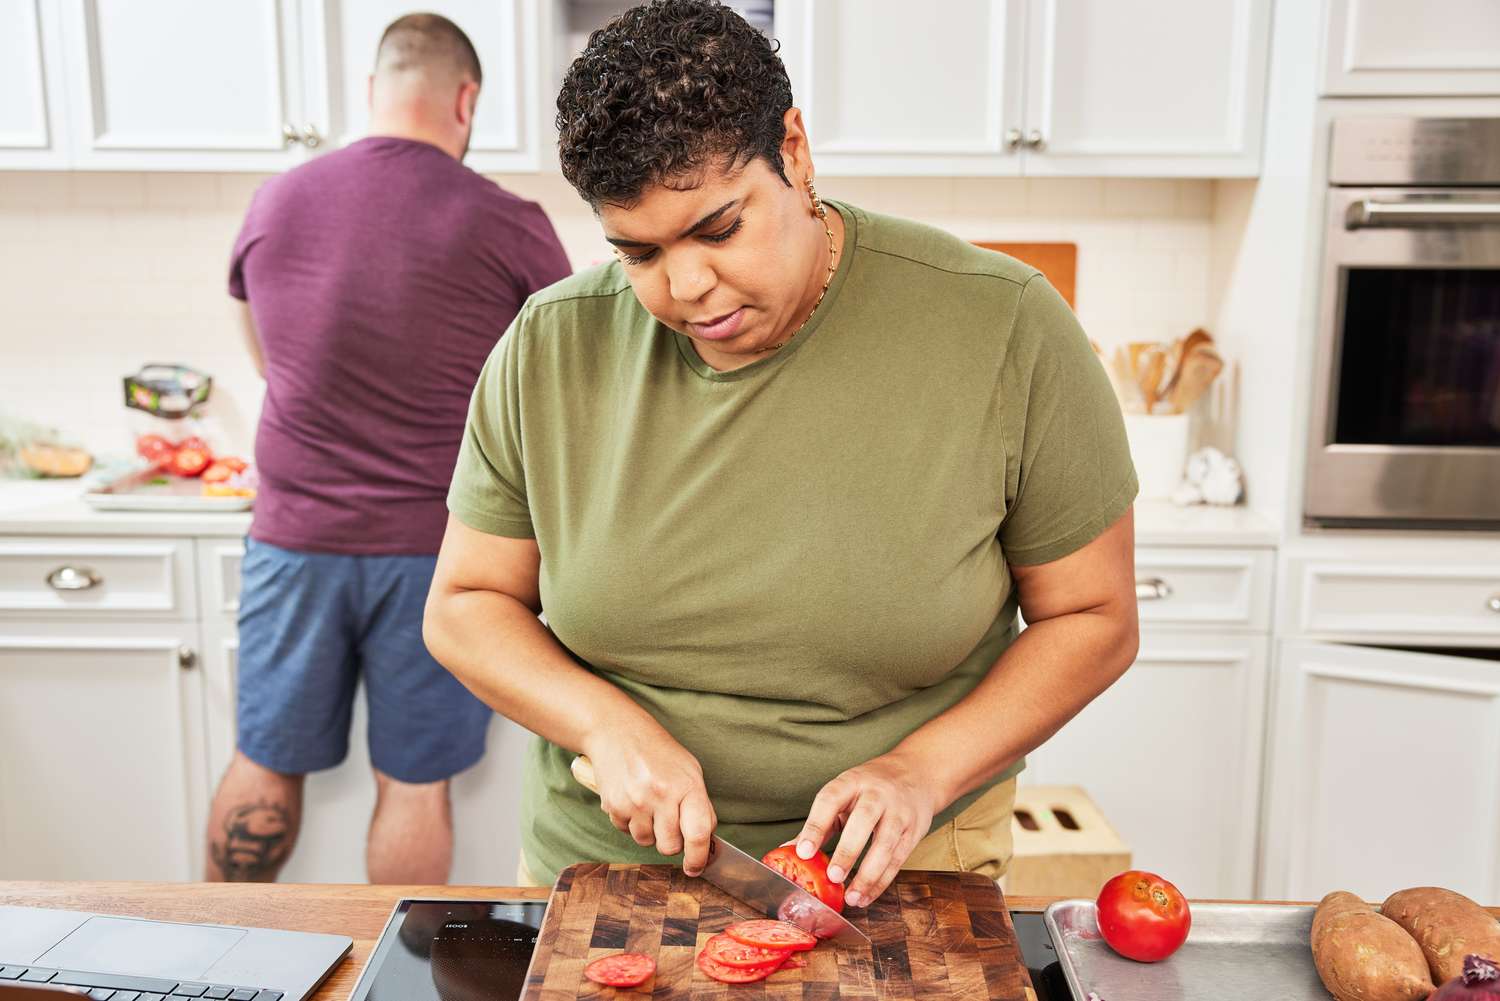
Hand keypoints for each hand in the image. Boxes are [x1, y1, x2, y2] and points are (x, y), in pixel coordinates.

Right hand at [580, 726, 716, 875]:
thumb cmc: (657, 751)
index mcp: (687, 785)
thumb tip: (707, 839)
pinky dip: (631, 822)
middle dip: (672, 842)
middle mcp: (661, 795)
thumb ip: (700, 805)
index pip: (699, 833)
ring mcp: (635, 802)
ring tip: (648, 804)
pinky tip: (632, 799)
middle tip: (669, 821)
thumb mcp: (689, 770)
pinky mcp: (614, 806)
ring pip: (646, 842)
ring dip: (650, 831)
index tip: (696, 867)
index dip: (699, 857)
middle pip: (670, 846)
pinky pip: (626, 832)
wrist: (616, 731)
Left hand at [791, 751, 940, 907]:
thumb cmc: (870, 787)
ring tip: (851, 897)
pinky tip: (866, 896)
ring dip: (868, 875)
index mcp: (852, 781)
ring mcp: (899, 812)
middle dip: (847, 851)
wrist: (916, 773)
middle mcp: (877, 794)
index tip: (803, 852)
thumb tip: (789, 850)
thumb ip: (820, 822)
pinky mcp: (914, 831)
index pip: (830, 800)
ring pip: (885, 845)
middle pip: (863, 821)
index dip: (815, 826)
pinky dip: (881, 882)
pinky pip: (898, 860)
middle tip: (833, 877)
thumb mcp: (844, 793)